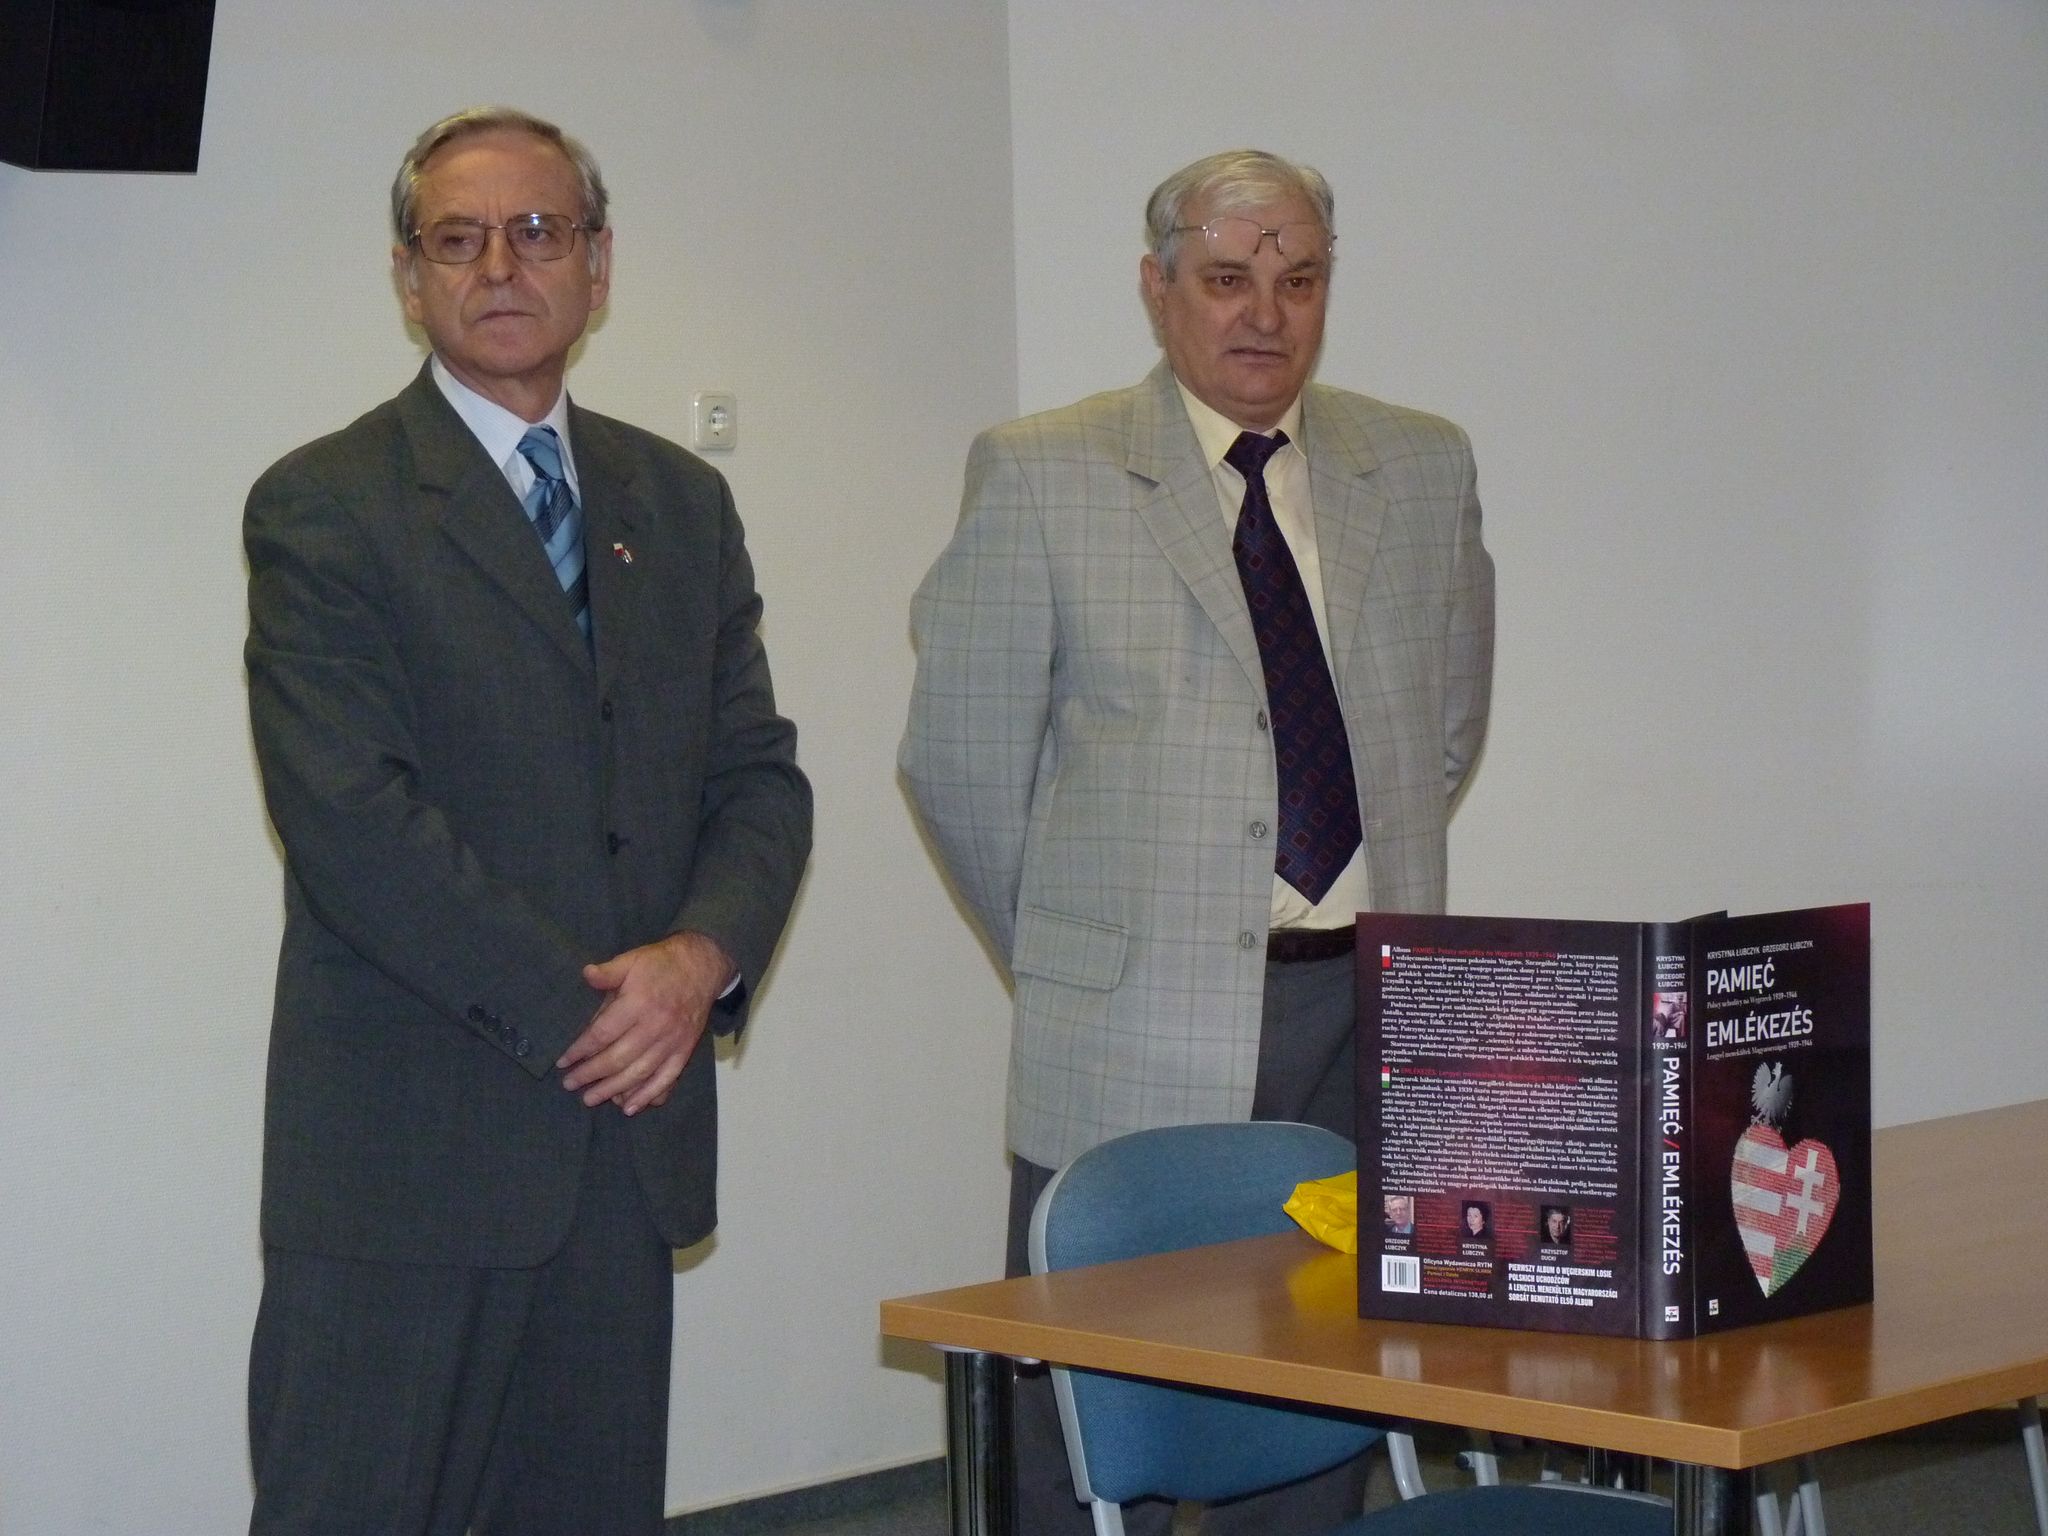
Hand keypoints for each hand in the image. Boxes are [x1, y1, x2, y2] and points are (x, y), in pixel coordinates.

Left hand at [559, 931, 734, 1114]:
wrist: (701, 967)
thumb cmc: (660, 964)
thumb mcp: (631, 960)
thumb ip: (608, 971)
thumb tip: (585, 974)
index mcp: (639, 1003)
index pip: (603, 1033)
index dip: (581, 1049)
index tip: (563, 1061)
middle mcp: (655, 1026)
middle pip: (618, 1058)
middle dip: (590, 1074)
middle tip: (570, 1084)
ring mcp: (672, 1041)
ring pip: (639, 1073)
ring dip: (613, 1090)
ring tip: (590, 1099)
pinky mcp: (684, 1051)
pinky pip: (666, 1079)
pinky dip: (648, 1095)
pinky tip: (630, 1107)